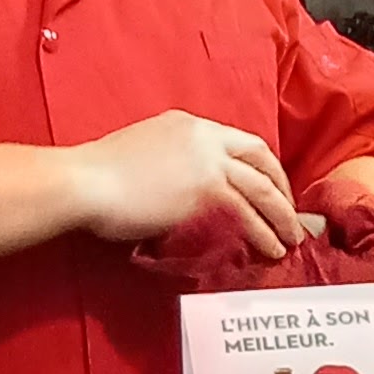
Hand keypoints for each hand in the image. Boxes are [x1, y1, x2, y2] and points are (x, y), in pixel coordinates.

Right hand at [69, 110, 300, 260]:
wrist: (84, 182)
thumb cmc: (98, 175)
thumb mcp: (143, 153)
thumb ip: (172, 164)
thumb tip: (184, 191)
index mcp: (189, 125)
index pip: (241, 142)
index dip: (262, 167)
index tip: (270, 187)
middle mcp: (205, 137)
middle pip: (261, 160)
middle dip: (282, 190)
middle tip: (290, 215)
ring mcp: (209, 162)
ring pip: (262, 189)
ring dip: (281, 217)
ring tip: (290, 241)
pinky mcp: (207, 190)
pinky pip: (247, 214)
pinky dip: (263, 233)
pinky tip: (269, 249)